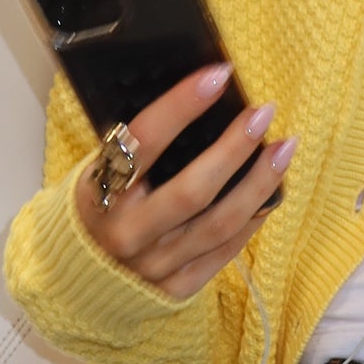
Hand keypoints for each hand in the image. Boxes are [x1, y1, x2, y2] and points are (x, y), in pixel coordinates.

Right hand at [73, 63, 298, 298]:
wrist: (80, 277)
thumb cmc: (100, 207)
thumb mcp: (100, 172)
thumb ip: (138, 149)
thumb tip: (201, 104)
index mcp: (102, 191)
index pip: (146, 140)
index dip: (184, 104)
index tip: (219, 74)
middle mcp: (128, 232)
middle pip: (194, 190)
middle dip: (235, 147)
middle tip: (263, 113)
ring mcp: (154, 265)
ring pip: (219, 224)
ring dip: (259, 184)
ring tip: (284, 150)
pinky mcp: (176, 289)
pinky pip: (224, 253)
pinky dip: (252, 220)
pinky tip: (271, 193)